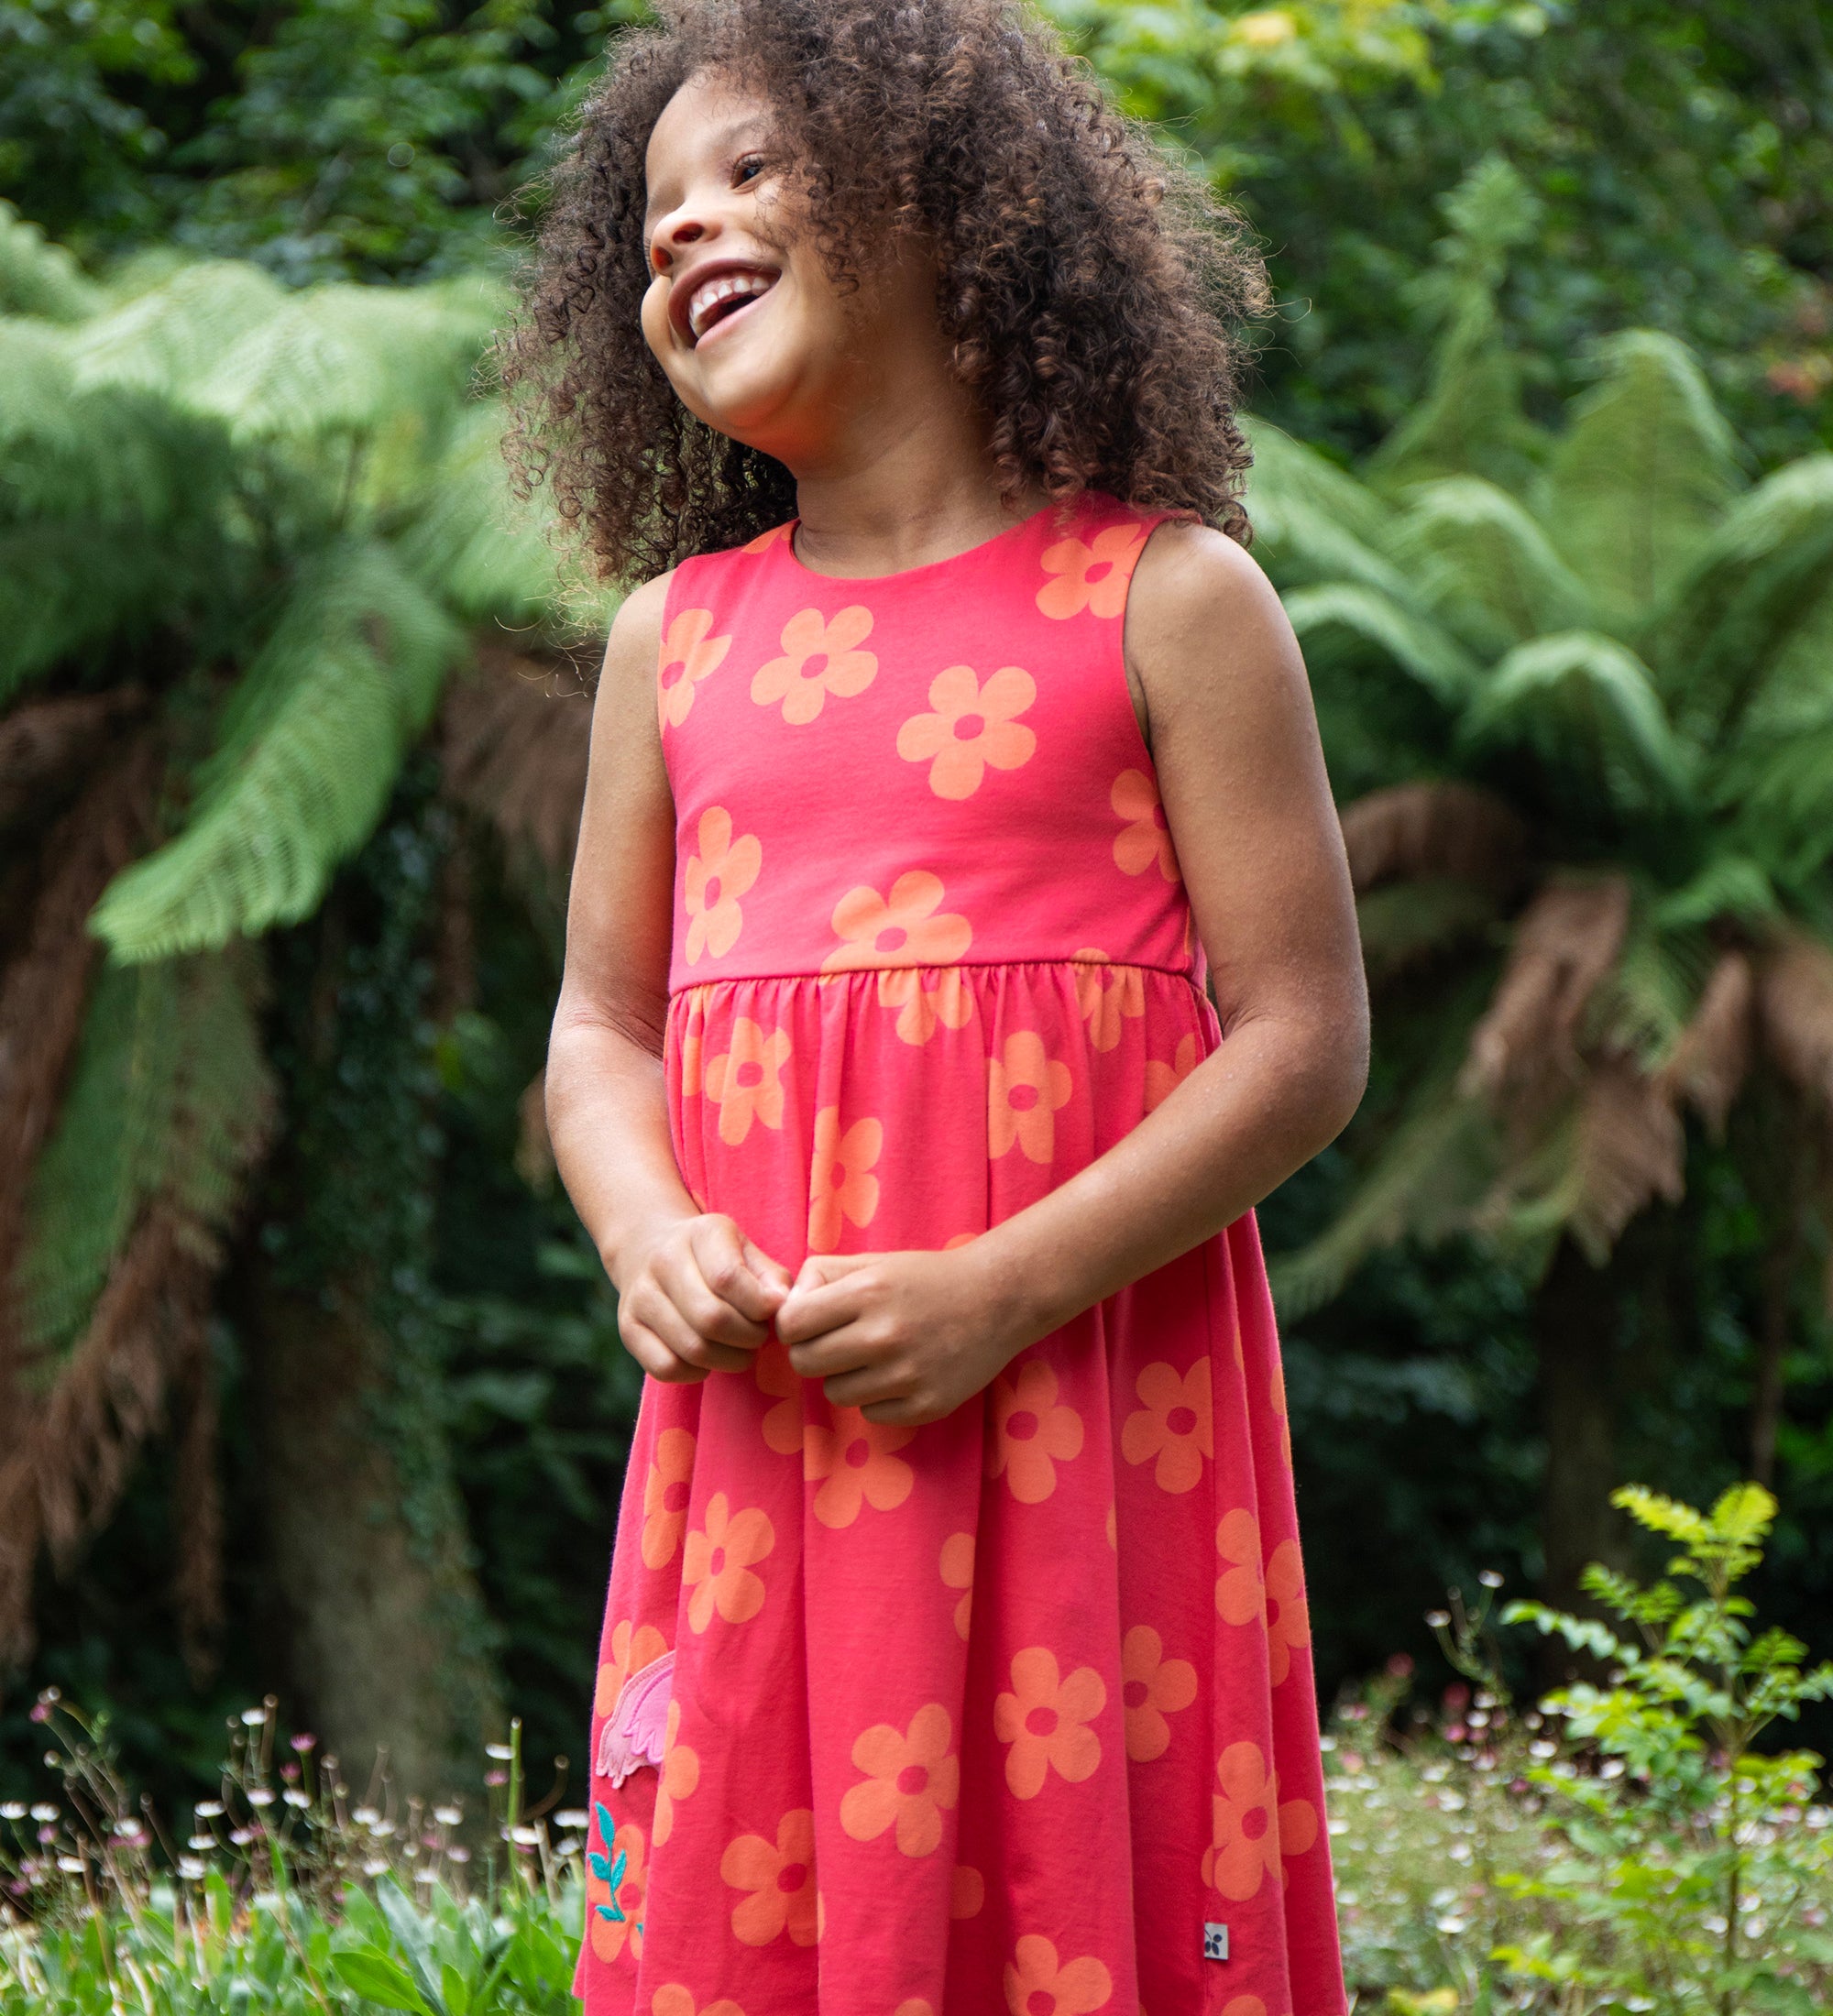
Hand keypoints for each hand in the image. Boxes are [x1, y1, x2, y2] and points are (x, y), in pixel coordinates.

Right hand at [616, 1214, 791, 1383]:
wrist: (649, 1247)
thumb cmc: (714, 1256)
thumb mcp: (746, 1250)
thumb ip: (771, 1277)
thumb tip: (782, 1305)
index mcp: (700, 1234)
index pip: (728, 1278)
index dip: (759, 1306)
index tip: (771, 1312)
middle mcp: (663, 1261)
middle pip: (711, 1319)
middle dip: (748, 1337)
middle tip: (758, 1336)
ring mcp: (640, 1296)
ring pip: (692, 1348)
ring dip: (729, 1359)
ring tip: (739, 1349)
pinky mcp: (628, 1328)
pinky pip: (666, 1368)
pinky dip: (696, 1373)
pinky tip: (708, 1358)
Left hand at [775, 1244, 1033, 1425]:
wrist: (997, 1300)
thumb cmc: (924, 1279)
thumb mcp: (871, 1263)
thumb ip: (819, 1278)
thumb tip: (781, 1313)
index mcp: (867, 1293)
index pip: (790, 1325)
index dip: (794, 1324)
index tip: (812, 1320)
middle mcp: (884, 1336)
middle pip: (805, 1363)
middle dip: (813, 1352)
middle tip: (839, 1341)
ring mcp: (907, 1375)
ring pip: (835, 1394)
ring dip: (846, 1377)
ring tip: (875, 1355)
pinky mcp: (926, 1405)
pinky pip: (871, 1414)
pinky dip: (878, 1397)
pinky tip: (901, 1373)